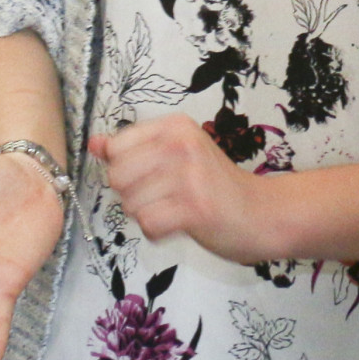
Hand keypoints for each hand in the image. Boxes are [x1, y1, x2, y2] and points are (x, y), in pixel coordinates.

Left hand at [98, 116, 277, 264]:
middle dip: (133, 196)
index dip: (125, 170)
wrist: (264, 213)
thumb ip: (133, 149)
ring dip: (148, 215)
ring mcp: (188, 175)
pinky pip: (148, 225)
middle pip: (117, 177)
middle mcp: (180, 144)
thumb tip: (94, 143)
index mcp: (174, 126)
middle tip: (165, 197)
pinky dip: (159, 233)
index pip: (116, 148)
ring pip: (130, 204)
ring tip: (176, 210)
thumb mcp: (176, 155)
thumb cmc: (217, 186)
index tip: (152, 176)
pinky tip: (180, 225)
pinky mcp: (194, 207)